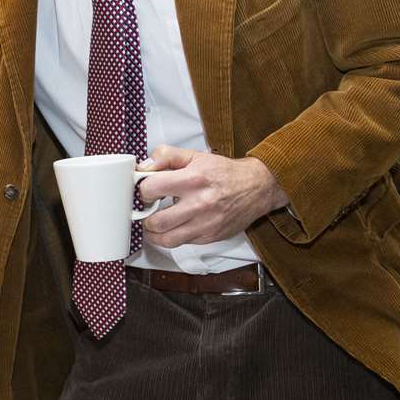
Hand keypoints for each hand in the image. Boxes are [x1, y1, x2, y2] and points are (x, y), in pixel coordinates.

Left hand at [136, 145, 288, 248]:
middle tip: (147, 211)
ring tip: (156, 223)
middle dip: (145, 218)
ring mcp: (205, 224)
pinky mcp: (210, 237)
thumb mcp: (194, 156)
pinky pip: (182, 244)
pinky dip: (173, 237)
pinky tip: (175, 226)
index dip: (142, 191)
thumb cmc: (223, 173)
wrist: (257, 187)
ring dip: (155, 233)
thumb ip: (165, 156)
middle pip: (156, 222)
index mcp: (192, 180)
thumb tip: (143, 167)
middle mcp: (199, 204)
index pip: (151, 189)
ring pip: (166, 240)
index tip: (145, 191)